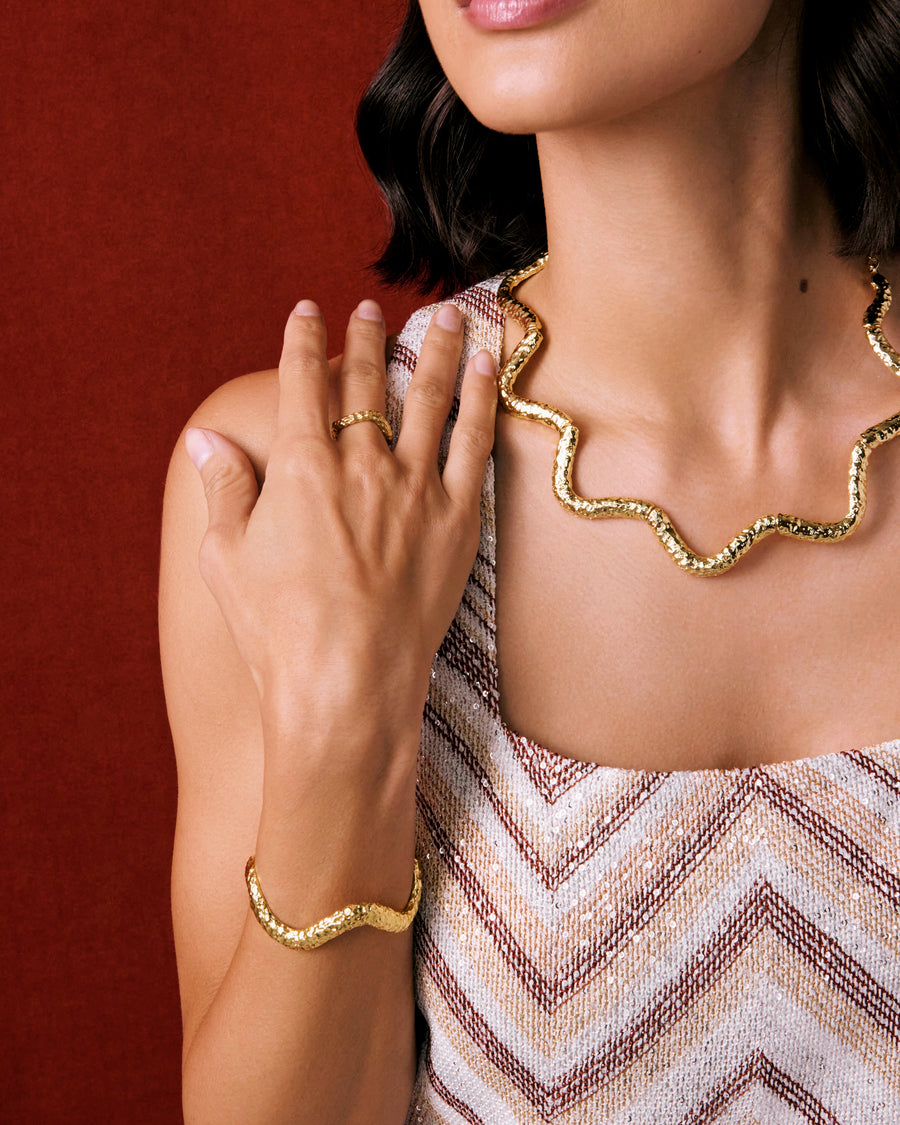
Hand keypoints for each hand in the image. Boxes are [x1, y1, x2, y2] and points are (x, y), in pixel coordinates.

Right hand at [184, 297, 496, 753]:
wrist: (345, 682)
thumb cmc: (276, 628)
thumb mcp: (227, 557)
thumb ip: (224, 488)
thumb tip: (204, 439)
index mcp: (301, 465)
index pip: (301, 381)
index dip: (303, 339)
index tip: (308, 311)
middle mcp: (361, 463)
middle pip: (365, 381)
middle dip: (365, 338)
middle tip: (369, 310)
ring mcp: (413, 487)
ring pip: (428, 397)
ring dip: (435, 349)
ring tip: (444, 315)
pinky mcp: (454, 518)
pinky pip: (472, 442)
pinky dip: (480, 398)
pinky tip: (485, 367)